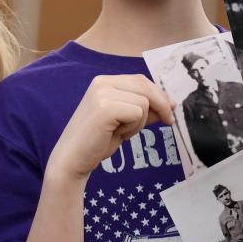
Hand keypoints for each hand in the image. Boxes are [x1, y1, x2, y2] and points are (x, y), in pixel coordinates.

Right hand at [46, 74, 173, 183]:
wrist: (72, 160)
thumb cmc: (97, 142)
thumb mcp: (124, 122)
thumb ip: (143, 110)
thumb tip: (169, 103)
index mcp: (104, 82)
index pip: (140, 80)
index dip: (159, 94)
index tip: (170, 108)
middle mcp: (102, 83)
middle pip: (145, 86)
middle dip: (161, 105)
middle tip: (168, 121)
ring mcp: (102, 94)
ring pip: (144, 102)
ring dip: (140, 122)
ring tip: (122, 132)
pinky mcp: (106, 108)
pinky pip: (137, 113)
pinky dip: (133, 127)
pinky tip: (118, 135)